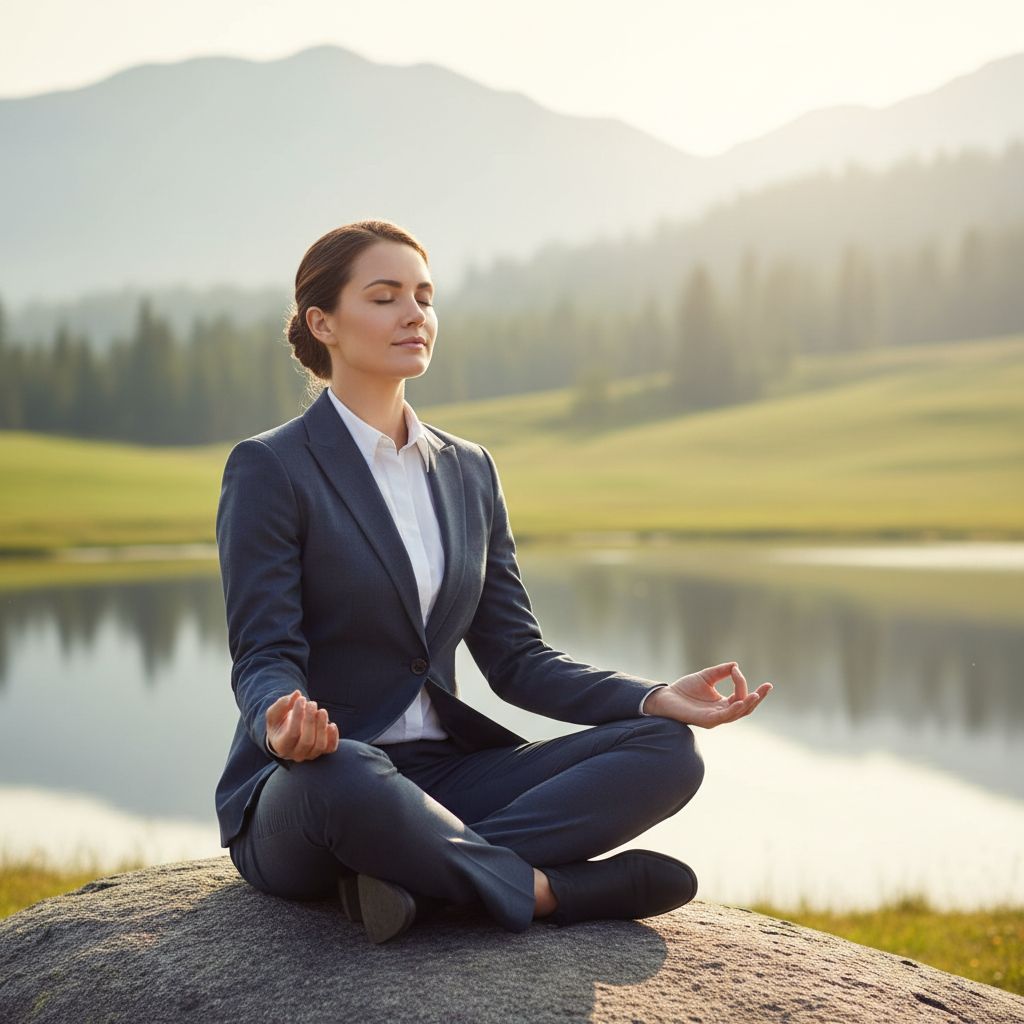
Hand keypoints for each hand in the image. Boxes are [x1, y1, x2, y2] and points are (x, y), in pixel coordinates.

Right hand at [266, 690, 339, 760]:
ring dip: (322, 726)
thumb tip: (297, 694)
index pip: (292, 734)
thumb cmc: (280, 723)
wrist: (287, 736)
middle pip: (307, 741)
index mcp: (282, 746)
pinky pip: (331, 748)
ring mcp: (310, 755)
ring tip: (322, 711)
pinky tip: (331, 724)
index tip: (301, 699)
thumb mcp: (274, 713)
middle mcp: (296, 754)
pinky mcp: (322, 751)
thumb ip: (282, 704)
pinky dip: (333, 737)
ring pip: (319, 745)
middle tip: (312, 703)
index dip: (298, 715)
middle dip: (311, 720)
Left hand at [646, 662, 771, 729]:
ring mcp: (715, 718)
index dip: (742, 682)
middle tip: (767, 687)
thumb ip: (720, 672)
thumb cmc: (684, 689)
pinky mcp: (707, 721)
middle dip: (757, 698)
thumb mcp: (706, 677)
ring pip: (737, 713)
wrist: (665, 697)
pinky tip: (739, 702)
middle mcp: (722, 712)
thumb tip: (735, 665)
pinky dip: (733, 710)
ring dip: (748, 704)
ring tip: (756, 695)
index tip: (736, 670)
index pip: (741, 696)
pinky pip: (724, 717)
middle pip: (746, 708)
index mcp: (723, 703)